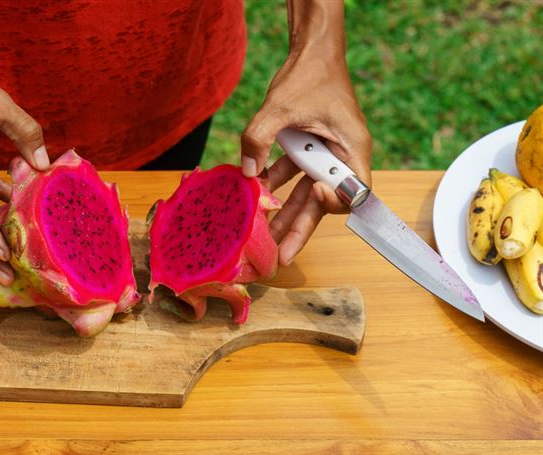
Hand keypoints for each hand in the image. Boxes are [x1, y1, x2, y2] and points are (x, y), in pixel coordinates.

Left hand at [241, 50, 371, 265]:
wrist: (311, 52)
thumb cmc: (309, 75)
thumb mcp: (281, 106)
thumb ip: (259, 138)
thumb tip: (246, 175)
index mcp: (351, 147)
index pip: (354, 190)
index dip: (335, 200)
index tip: (315, 191)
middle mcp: (340, 156)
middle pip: (323, 201)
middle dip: (300, 228)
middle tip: (281, 256)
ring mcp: (323, 154)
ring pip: (304, 193)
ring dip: (283, 212)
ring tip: (264, 237)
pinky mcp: (307, 149)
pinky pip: (291, 174)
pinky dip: (274, 184)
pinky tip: (255, 196)